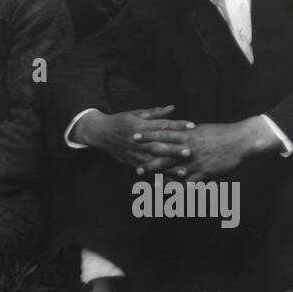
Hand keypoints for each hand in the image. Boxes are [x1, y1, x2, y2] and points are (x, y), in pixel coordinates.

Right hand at [68, 105, 194, 169]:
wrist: (100, 133)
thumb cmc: (120, 121)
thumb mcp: (136, 114)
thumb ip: (155, 113)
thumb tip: (172, 108)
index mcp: (140, 125)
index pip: (161, 125)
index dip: (177, 125)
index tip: (192, 125)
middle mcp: (137, 140)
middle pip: (158, 146)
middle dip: (174, 150)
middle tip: (190, 152)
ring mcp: (133, 153)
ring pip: (153, 162)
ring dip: (168, 168)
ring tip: (184, 172)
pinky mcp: (131, 162)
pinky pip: (146, 172)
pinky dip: (157, 178)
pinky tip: (169, 184)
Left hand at [133, 117, 276, 179]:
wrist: (240, 140)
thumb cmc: (221, 133)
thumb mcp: (200, 130)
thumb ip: (186, 133)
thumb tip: (175, 130)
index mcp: (186, 135)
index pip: (162, 135)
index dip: (147, 137)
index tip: (134, 138)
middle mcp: (188, 149)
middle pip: (165, 157)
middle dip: (150, 164)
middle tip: (137, 170)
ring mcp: (196, 162)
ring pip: (176, 173)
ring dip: (163, 181)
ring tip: (151, 188)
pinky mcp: (206, 173)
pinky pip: (191, 184)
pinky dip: (182, 191)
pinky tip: (175, 199)